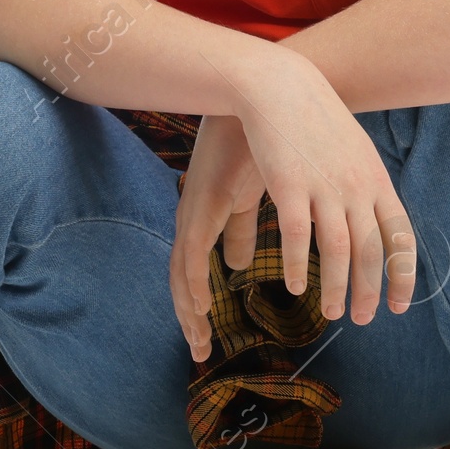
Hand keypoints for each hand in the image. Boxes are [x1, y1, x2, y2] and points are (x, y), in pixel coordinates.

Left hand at [168, 112, 266, 361]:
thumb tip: (238, 265)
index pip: (192, 269)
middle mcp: (193, 215)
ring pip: (181, 275)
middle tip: (201, 351)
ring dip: (190, 312)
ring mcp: (193, 211)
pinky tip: (202, 308)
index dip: (196, 303)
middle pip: (181, 280)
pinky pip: (190, 255)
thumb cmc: (268, 142)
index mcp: (204, 214)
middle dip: (190, 319)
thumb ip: (244, 228)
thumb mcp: (255, 198)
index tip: (206, 336)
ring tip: (201, 344)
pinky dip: (192, 284)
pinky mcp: (201, 204)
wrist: (269, 97)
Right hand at [171, 51, 417, 362]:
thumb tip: (369, 214)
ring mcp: (324, 187)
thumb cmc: (313, 118)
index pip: (400, 237)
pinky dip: (298, 266)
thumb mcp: (353, 149)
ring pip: (338, 251)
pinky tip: (296, 287)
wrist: (280, 85)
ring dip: (337, 288)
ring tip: (331, 313)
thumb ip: (363, 184)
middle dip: (370, 291)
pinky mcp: (290, 186)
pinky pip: (298, 236)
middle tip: (363, 320)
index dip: (402, 275)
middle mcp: (356, 187)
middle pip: (371, 251)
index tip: (400, 305)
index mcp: (375, 180)